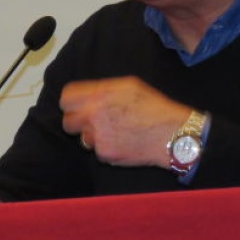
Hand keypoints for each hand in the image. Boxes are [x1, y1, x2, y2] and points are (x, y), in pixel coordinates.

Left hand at [60, 76, 191, 168]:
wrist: (172, 135)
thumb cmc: (155, 108)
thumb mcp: (131, 86)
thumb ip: (105, 88)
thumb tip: (89, 94)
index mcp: (101, 94)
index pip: (67, 97)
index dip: (71, 102)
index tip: (76, 106)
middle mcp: (95, 114)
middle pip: (68, 121)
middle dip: (77, 122)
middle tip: (92, 122)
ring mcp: (98, 136)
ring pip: (83, 138)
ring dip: (94, 136)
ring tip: (115, 132)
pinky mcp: (105, 154)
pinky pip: (97, 151)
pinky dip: (107, 148)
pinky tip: (123, 143)